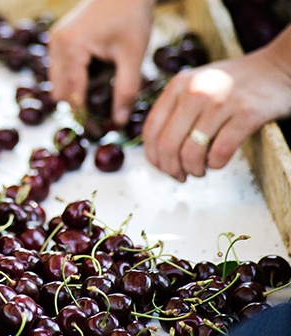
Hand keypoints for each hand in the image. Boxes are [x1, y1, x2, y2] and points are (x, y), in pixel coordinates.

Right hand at [48, 0, 154, 124]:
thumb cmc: (132, 17)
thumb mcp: (132, 57)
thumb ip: (126, 91)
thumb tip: (119, 123)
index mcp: (71, 48)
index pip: (72, 94)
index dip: (84, 115)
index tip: (99, 131)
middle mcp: (56, 45)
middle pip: (60, 92)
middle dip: (79, 105)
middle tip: (102, 115)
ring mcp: (53, 41)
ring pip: (57, 83)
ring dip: (76, 92)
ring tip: (102, 90)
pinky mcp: (57, 40)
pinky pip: (60, 70)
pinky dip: (74, 79)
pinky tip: (96, 74)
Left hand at [142, 30, 290, 181]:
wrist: (278, 67)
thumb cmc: (233, 84)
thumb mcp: (196, 85)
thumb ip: (175, 109)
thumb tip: (158, 152)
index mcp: (178, 86)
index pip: (151, 130)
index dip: (153, 156)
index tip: (162, 167)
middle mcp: (195, 92)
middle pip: (167, 145)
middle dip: (171, 168)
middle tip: (180, 176)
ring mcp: (221, 102)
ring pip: (191, 152)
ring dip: (193, 170)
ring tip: (200, 171)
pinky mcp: (247, 114)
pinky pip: (220, 152)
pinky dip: (215, 164)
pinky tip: (217, 162)